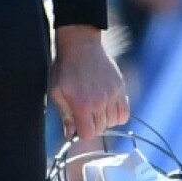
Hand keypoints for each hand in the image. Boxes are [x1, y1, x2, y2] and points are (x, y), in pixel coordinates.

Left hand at [50, 25, 130, 140]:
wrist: (80, 46)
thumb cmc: (65, 68)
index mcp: (82, 104)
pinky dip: (117, 115)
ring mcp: (112, 95)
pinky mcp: (121, 89)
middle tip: (84, 113)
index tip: (78, 125)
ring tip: (94, 107)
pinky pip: (124, 113)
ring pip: (113, 122)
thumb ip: (65, 114)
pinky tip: (107, 107)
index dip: (81, 132)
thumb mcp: (56, 90)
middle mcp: (100, 102)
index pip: (88, 134)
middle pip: (100, 129)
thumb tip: (70, 134)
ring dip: (103, 119)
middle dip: (91, 125)